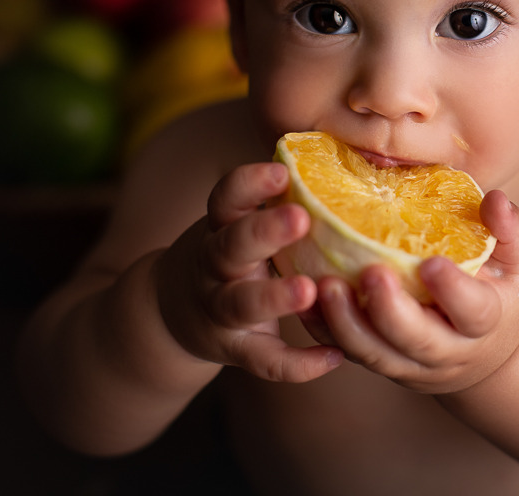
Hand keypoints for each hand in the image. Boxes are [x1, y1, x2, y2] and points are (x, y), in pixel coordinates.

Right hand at [156, 162, 343, 381]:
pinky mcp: (234, 349)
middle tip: (300, 217)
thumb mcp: (236, 222)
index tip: (280, 170)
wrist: (171, 313)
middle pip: (231, 246)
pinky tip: (334, 358)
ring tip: (310, 291)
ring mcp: (220, 309)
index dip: (248, 184)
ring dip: (275, 297)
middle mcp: (215, 266)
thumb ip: (277, 199)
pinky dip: (298, 364)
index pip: (225, 198)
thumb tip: (347, 154)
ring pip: (242, 303)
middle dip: (263, 231)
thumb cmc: (230, 253)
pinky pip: (264, 360)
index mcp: (220, 227)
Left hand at [307, 190, 518, 392]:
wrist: (484, 358)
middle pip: (417, 341)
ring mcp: (410, 365)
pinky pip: (347, 354)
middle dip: (390, 312)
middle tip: (370, 274)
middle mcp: (448, 351)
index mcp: (485, 322)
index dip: (453, 291)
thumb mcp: (514, 265)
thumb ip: (510, 230)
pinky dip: (323, 331)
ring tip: (326, 286)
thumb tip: (495, 198)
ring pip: (375, 355)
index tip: (430, 263)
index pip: (473, 311)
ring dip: (347, 325)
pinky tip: (305, 299)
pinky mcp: (381, 365)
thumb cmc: (497, 295)